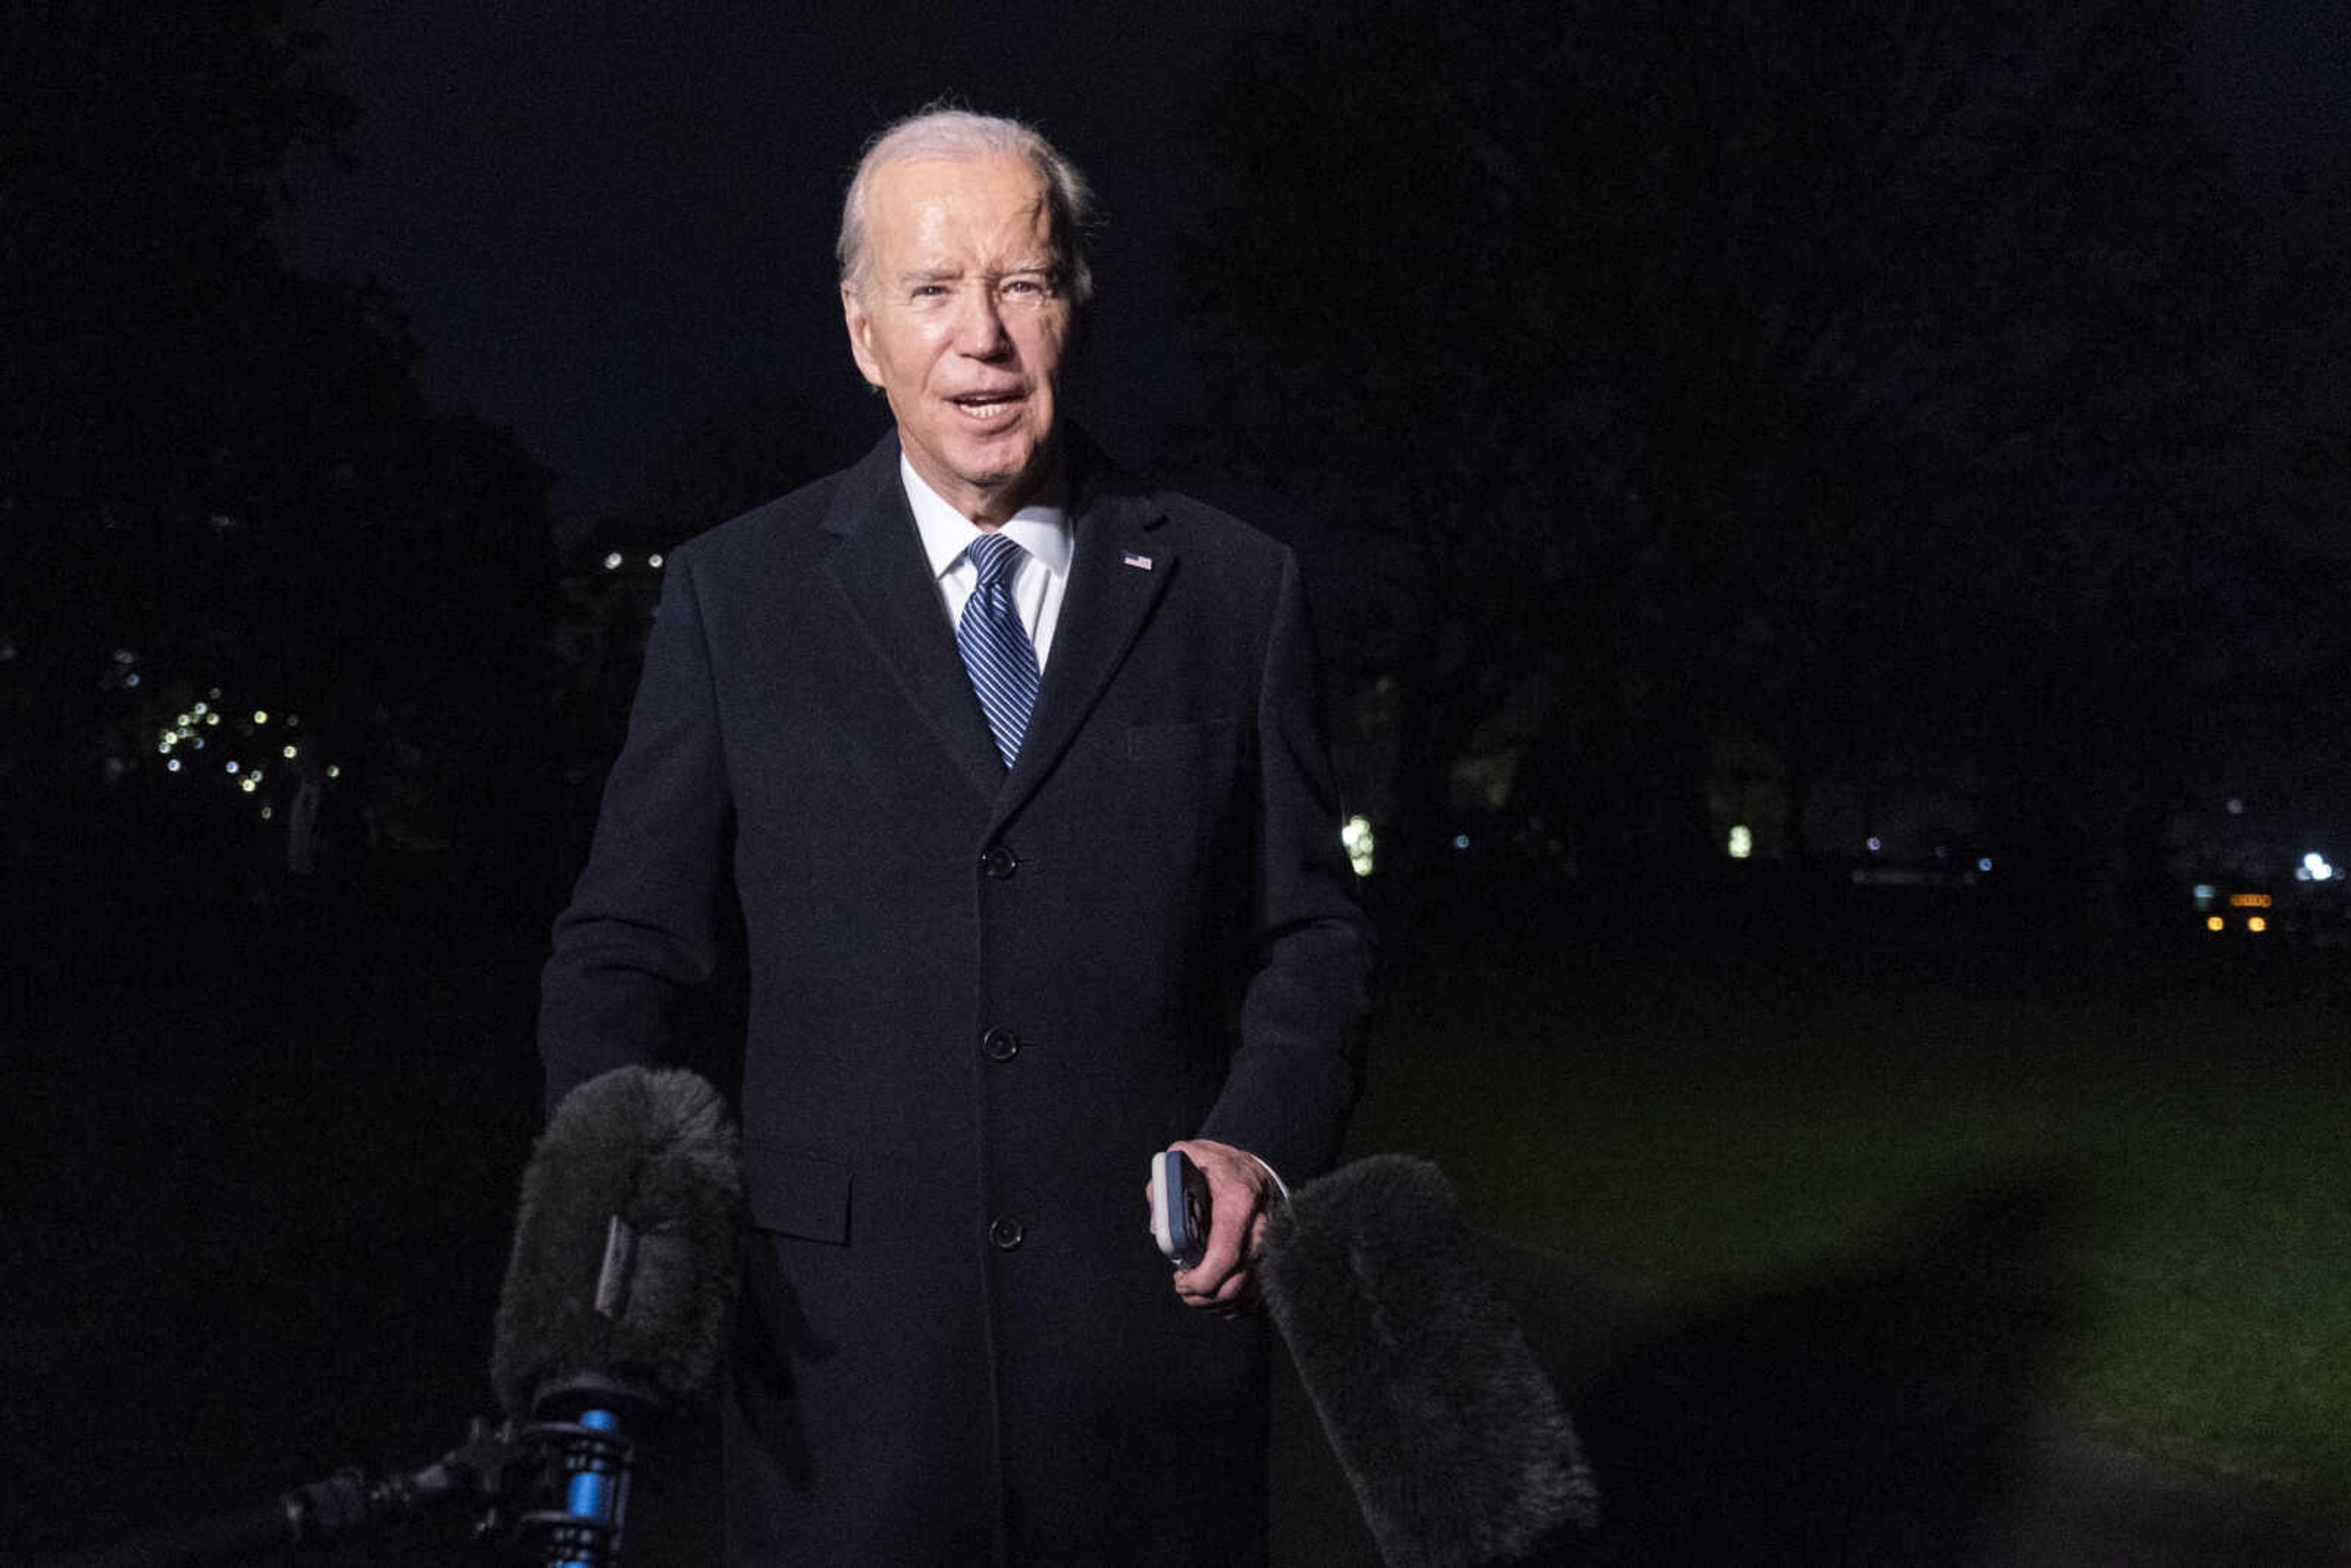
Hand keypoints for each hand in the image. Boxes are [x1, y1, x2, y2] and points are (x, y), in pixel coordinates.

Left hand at [1154, 1139, 1276, 1316]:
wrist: (1254, 1170)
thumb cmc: (1218, 1166)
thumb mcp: (1189, 1157)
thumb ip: (1165, 1183)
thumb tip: (1159, 1223)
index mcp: (1239, 1201)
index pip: (1224, 1255)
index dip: (1199, 1279)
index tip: (1179, 1280)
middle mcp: (1262, 1229)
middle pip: (1233, 1284)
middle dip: (1201, 1297)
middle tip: (1182, 1287)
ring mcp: (1271, 1249)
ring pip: (1243, 1296)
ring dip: (1213, 1304)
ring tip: (1194, 1290)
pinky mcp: (1272, 1262)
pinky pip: (1254, 1298)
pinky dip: (1231, 1306)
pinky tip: (1213, 1295)